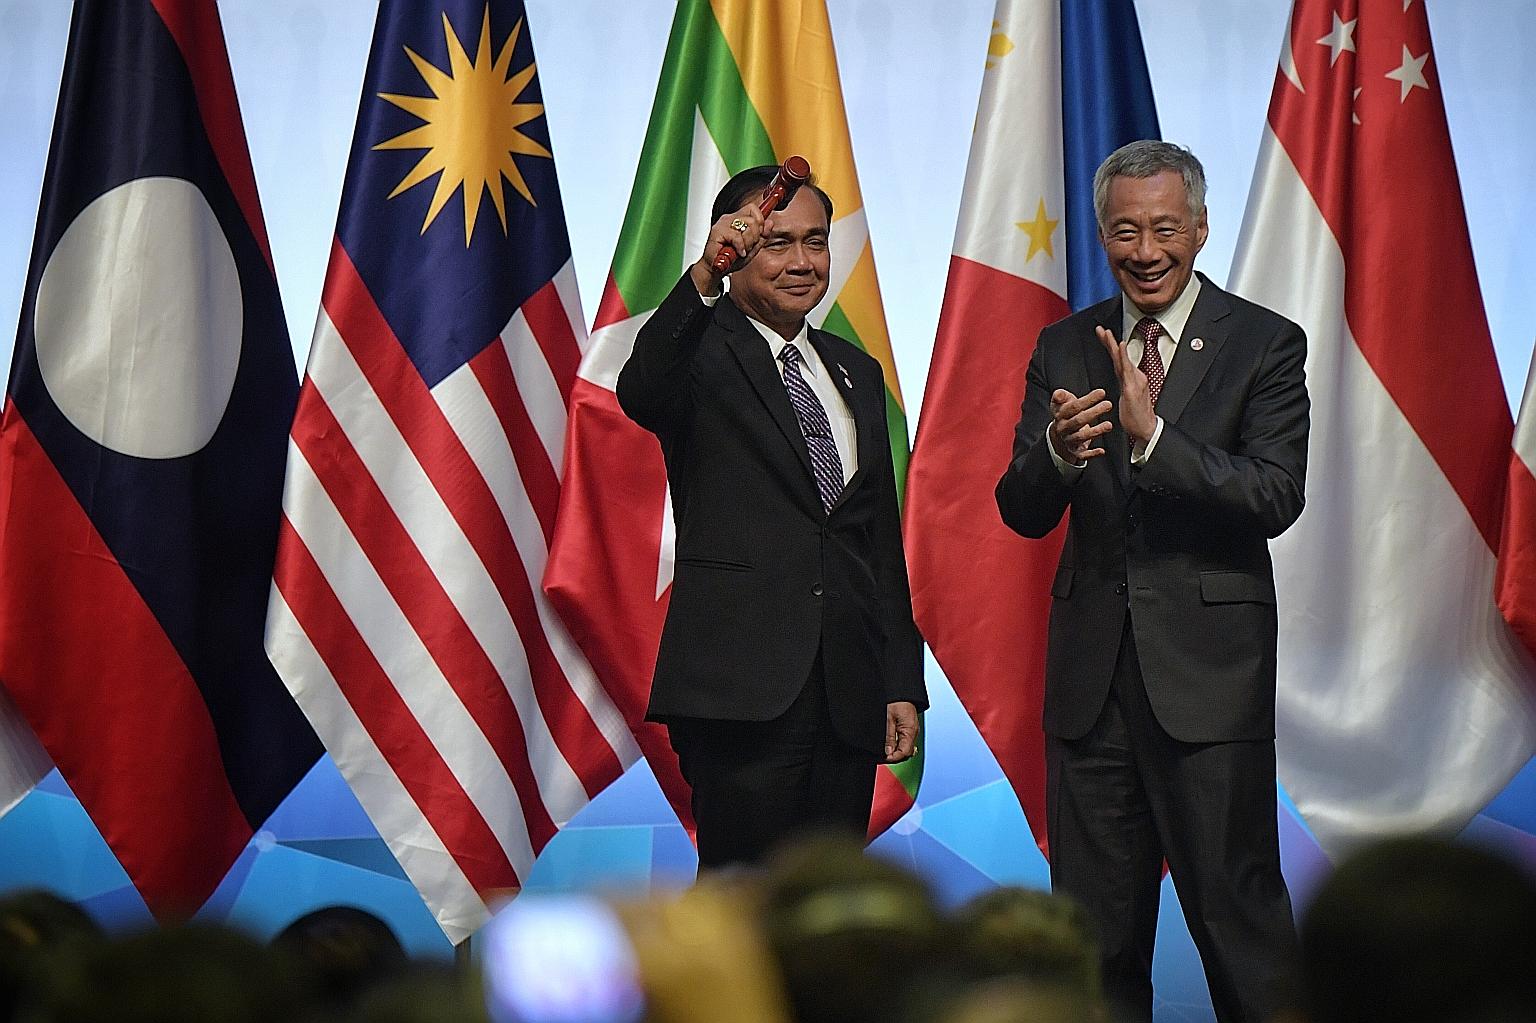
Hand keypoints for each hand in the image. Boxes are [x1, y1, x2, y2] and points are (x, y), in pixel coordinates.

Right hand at [690, 203, 764, 295]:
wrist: (715, 269)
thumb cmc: (730, 259)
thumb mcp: (751, 249)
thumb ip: (761, 237)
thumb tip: (770, 223)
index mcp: (737, 220)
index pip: (753, 209)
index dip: (760, 220)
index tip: (760, 233)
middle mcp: (730, 219)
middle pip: (753, 218)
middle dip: (755, 236)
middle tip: (748, 246)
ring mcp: (723, 224)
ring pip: (747, 225)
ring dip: (748, 242)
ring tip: (742, 250)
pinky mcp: (717, 232)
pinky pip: (737, 237)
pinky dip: (740, 247)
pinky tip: (738, 253)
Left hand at [885, 701, 918, 762]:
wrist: (901, 690)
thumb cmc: (896, 700)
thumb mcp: (888, 718)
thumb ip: (889, 737)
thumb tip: (887, 752)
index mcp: (910, 731)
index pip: (904, 752)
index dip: (893, 758)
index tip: (882, 758)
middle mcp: (913, 732)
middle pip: (905, 753)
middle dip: (894, 757)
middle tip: (880, 757)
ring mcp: (912, 731)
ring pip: (905, 748)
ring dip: (895, 752)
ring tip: (883, 752)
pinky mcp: (908, 728)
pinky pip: (904, 741)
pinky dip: (897, 746)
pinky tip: (888, 746)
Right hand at [1048, 387, 1112, 463]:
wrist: (1059, 433)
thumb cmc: (1066, 413)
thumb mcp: (1061, 402)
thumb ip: (1060, 396)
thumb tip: (1059, 394)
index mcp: (1060, 415)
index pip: (1073, 407)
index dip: (1087, 400)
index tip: (1101, 392)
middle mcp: (1063, 428)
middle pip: (1078, 421)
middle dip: (1094, 412)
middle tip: (1108, 405)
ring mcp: (1069, 440)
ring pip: (1081, 437)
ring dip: (1095, 431)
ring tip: (1109, 425)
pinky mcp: (1075, 451)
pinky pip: (1082, 455)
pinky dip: (1092, 454)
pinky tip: (1102, 451)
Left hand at [1095, 324, 1155, 444]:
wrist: (1146, 428)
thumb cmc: (1136, 415)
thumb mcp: (1127, 396)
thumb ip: (1125, 383)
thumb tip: (1122, 375)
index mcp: (1131, 378)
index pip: (1118, 359)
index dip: (1110, 346)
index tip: (1102, 334)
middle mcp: (1134, 376)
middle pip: (1120, 356)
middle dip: (1109, 341)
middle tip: (1100, 329)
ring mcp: (1135, 381)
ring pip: (1123, 359)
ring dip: (1114, 345)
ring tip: (1107, 334)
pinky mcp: (1133, 388)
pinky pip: (1127, 369)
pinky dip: (1123, 356)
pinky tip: (1120, 346)